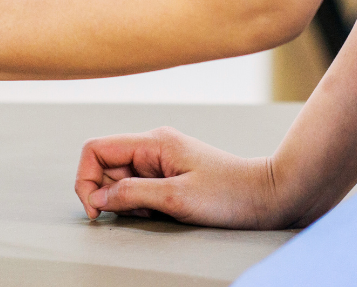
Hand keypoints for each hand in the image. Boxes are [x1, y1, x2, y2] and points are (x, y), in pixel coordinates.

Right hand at [74, 127, 287, 228]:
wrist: (270, 196)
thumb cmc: (230, 194)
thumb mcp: (176, 198)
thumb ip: (132, 194)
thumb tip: (96, 199)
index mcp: (152, 142)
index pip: (95, 150)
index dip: (86, 179)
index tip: (96, 210)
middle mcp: (152, 146)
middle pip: (105, 166)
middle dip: (109, 194)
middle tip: (136, 215)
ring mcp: (160, 160)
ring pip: (121, 180)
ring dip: (128, 202)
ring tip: (157, 214)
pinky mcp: (169, 174)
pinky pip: (139, 188)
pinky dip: (142, 205)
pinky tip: (163, 213)